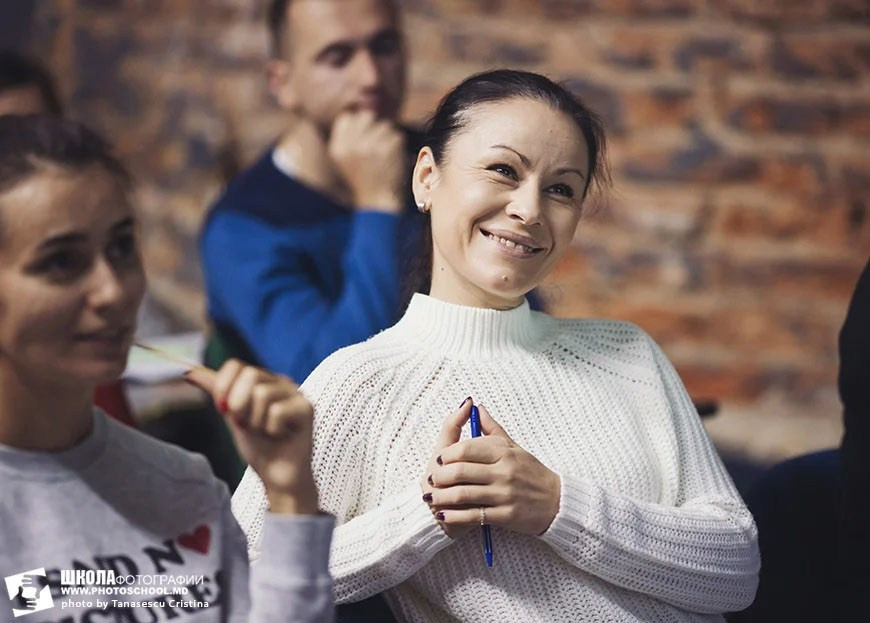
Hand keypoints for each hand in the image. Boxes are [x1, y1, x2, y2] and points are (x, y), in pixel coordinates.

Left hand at [185, 360, 318, 514]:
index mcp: (263, 380)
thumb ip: (217, 391)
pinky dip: (271, 430)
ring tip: (265, 432)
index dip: (223, 386)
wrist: (277, 477)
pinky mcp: (307, 409)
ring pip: (262, 394)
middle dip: (239, 405)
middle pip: (250, 374)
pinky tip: (280, 436)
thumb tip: (189, 371)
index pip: (236, 365)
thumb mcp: (231, 416)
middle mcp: (281, 382)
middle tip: (247, 424)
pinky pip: (276, 412)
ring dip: (255, 421)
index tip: (223, 410)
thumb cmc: (258, 447)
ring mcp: (296, 394)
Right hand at [329, 110, 405, 212]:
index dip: (359, 125)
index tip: (365, 139)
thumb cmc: (365, 181)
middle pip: (367, 117)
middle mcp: (351, 145)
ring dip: (389, 139)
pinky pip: (397, 135)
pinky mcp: (388, 149)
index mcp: (337, 148)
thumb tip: (365, 107)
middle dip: (375, 128)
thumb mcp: (346, 159)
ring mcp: (370, 146)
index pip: (348, 118)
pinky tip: (394, 161)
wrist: (378, 204)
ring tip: (385, 158)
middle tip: (378, 148)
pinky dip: (399, 147)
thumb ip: (349, 135)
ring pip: (385, 125)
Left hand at [425, 404, 560, 535]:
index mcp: (504, 452)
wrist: (557, 502)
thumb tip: (475, 406)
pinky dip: (454, 516)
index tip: (438, 459)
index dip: (447, 454)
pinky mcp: (506, 515)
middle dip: (440, 476)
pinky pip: (473, 515)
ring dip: (442, 496)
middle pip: (460, 470)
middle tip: (431, 479)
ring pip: (463, 493)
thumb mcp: (514, 446)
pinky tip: (444, 515)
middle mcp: (504, 471)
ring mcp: (505, 494)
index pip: (467, 448)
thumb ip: (492, 429)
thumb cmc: (532, 472)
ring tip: (432, 497)